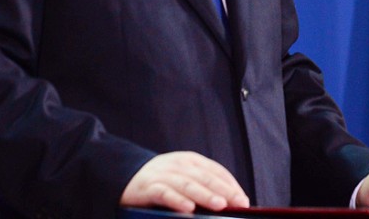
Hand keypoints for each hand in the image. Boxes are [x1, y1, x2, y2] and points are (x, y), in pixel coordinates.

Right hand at [120, 151, 249, 212]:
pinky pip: (164, 194)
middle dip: (224, 190)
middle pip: (205, 177)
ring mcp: (163, 175)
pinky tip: (188, 209)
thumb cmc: (162, 179)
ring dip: (205, 195)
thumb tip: (227, 200)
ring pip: (188, 185)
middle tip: (239, 203)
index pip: (215, 170)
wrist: (125, 175)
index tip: (243, 199)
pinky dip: (177, 200)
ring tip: (220, 205)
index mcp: (190, 160)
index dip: (230, 184)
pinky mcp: (148, 188)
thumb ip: (201, 183)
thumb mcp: (183, 176)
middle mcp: (178, 165)